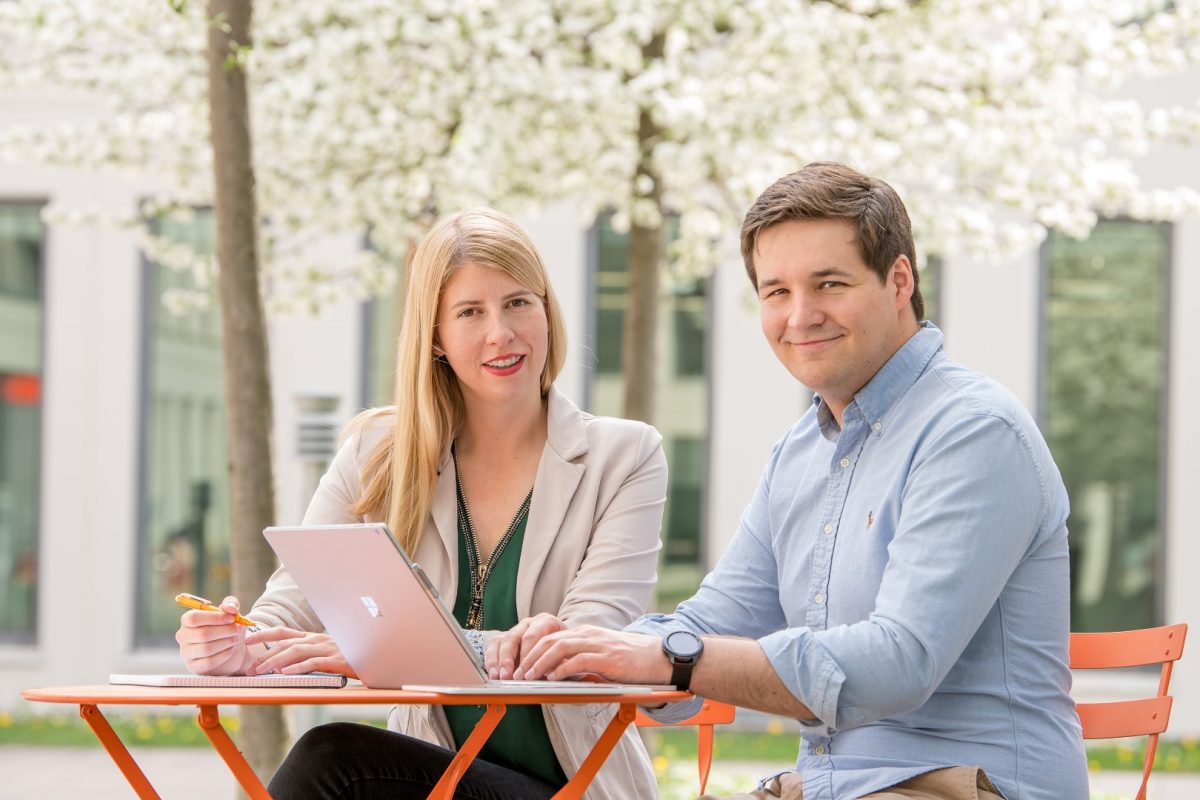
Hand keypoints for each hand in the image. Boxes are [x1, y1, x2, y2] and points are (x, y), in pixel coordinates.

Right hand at [176, 595, 250, 674]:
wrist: (232, 649)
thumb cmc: (227, 627)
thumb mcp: (231, 613)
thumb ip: (231, 604)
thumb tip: (230, 608)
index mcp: (188, 620)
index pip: (193, 618)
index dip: (214, 617)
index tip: (231, 618)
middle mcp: (183, 636)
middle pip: (202, 634)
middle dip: (224, 631)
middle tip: (237, 629)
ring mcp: (186, 653)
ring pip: (206, 649)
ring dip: (225, 642)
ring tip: (235, 639)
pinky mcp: (194, 667)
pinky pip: (208, 662)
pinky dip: (223, 655)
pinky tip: (231, 650)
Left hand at [244, 627, 357, 677]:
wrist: (374, 656)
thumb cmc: (347, 656)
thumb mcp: (324, 652)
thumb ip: (307, 655)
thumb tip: (283, 664)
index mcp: (312, 637)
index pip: (282, 633)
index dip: (263, 634)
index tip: (246, 639)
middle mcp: (316, 640)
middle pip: (285, 643)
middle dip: (264, 654)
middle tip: (250, 668)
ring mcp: (326, 649)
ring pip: (296, 651)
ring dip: (276, 661)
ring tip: (262, 670)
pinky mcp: (336, 661)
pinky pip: (314, 663)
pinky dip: (298, 667)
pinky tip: (286, 673)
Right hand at [486, 613, 566, 679]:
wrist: (562, 650)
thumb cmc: (565, 654)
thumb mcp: (567, 656)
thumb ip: (559, 663)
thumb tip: (548, 673)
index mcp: (547, 621)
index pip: (532, 636)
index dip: (527, 656)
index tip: (525, 674)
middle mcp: (529, 623)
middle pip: (514, 637)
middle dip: (509, 659)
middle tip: (508, 676)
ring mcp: (515, 630)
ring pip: (501, 641)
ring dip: (498, 661)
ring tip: (498, 677)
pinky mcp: (504, 639)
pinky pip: (493, 646)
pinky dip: (491, 661)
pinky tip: (493, 674)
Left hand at [513, 625, 670, 684]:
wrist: (660, 658)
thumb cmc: (631, 661)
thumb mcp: (601, 656)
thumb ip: (581, 661)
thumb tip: (558, 674)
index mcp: (586, 633)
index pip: (551, 637)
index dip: (532, 651)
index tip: (520, 667)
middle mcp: (589, 635)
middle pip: (551, 640)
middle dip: (530, 657)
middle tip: (518, 674)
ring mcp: (599, 644)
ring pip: (560, 648)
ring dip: (541, 663)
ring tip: (529, 677)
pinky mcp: (608, 658)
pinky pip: (579, 660)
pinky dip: (563, 669)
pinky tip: (553, 678)